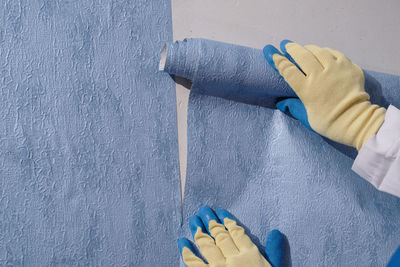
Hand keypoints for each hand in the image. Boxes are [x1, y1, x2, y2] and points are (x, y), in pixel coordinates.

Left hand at [178, 206, 284, 266]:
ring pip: (206, 244)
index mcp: (251, 256)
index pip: (238, 233)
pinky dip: (186, 252)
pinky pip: (193, 263)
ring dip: (199, 230)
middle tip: (204, 210)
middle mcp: (234, 258)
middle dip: (211, 221)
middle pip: (220, 235)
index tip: (221, 212)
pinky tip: (182, 242)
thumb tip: (276, 232)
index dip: (228, 221)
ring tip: (193, 219)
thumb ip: (276, 252)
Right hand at [263, 40, 385, 149]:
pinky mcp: (349, 67)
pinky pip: (335, 53)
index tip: (272, 53)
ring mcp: (336, 69)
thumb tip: (281, 102)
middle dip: (292, 48)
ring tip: (304, 48)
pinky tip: (323, 53)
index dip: (278, 60)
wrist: (355, 121)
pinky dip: (326, 51)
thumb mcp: (306, 118)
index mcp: (306, 90)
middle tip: (286, 44)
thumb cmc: (328, 122)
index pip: (288, 70)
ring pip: (319, 51)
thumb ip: (293, 107)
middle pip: (302, 55)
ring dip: (309, 48)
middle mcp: (319, 76)